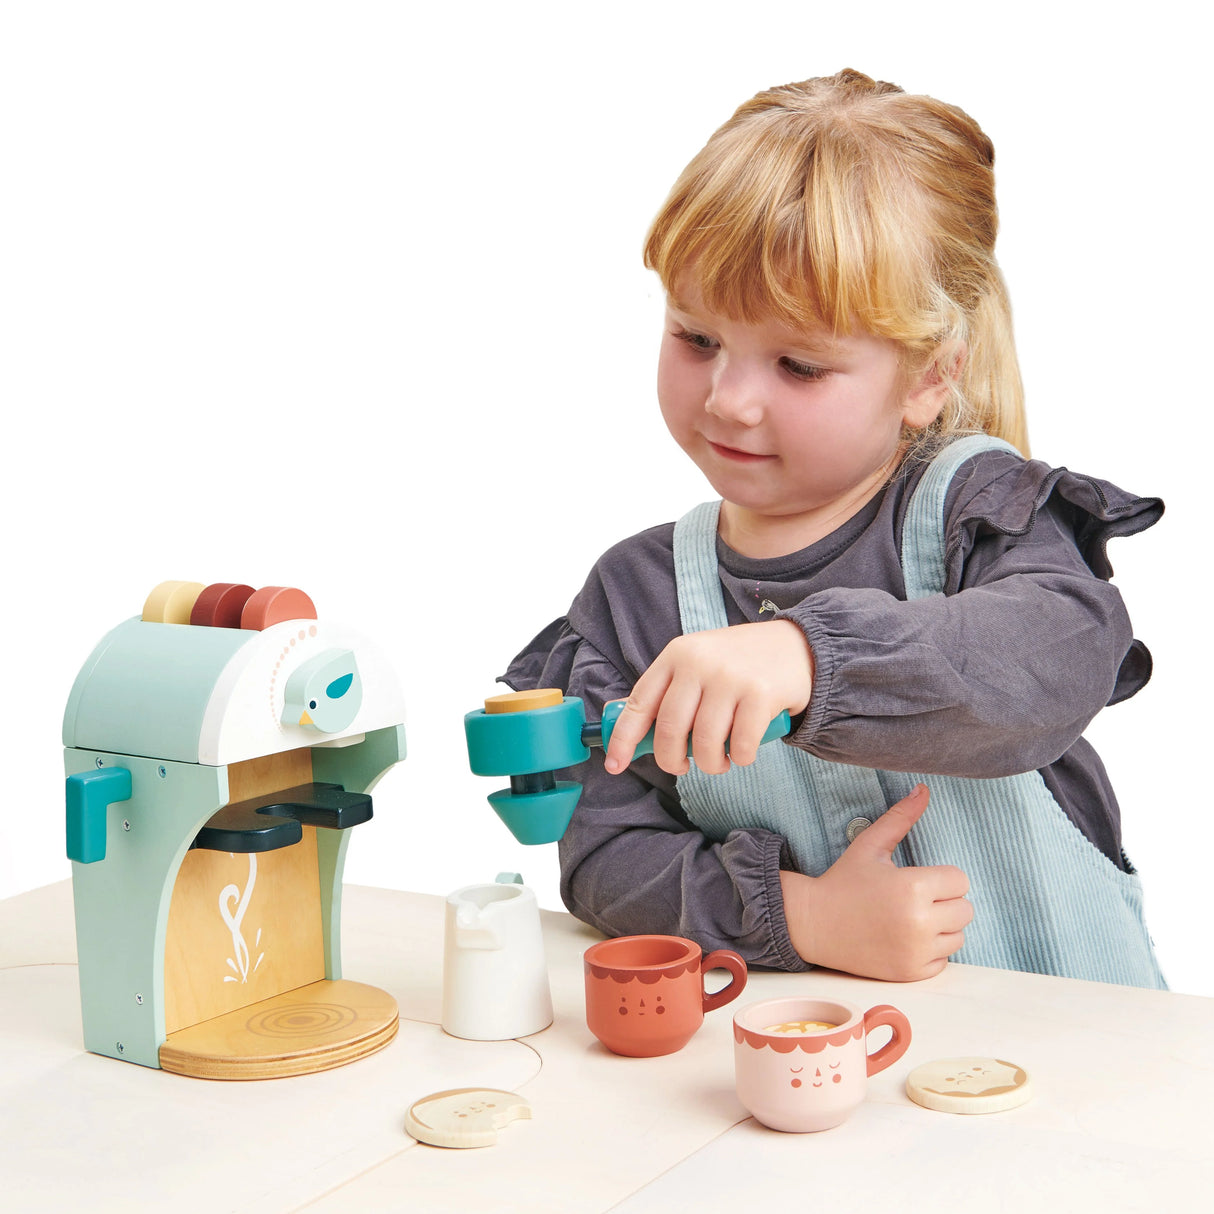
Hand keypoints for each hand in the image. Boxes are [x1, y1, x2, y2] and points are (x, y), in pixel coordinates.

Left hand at [604, 621, 813, 775]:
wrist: (797, 646)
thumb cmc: (738, 664)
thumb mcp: (696, 663)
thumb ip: (667, 692)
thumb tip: (622, 724)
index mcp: (676, 654)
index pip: (639, 702)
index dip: (623, 738)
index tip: (614, 765)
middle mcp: (699, 662)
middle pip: (669, 729)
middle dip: (671, 760)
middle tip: (682, 767)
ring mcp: (731, 677)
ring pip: (705, 743)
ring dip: (710, 764)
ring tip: (719, 762)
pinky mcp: (761, 694)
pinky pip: (740, 746)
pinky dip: (741, 758)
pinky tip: (744, 751)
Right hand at [781, 785, 971, 981]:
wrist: (813, 924)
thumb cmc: (844, 881)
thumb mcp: (870, 846)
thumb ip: (901, 817)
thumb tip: (924, 788)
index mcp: (912, 887)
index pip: (960, 880)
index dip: (940, 877)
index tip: (917, 879)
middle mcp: (918, 922)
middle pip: (965, 910)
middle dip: (944, 902)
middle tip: (914, 899)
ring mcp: (915, 951)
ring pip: (958, 936)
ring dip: (940, 927)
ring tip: (910, 918)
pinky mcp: (911, 973)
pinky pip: (943, 961)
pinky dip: (929, 951)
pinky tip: (905, 939)